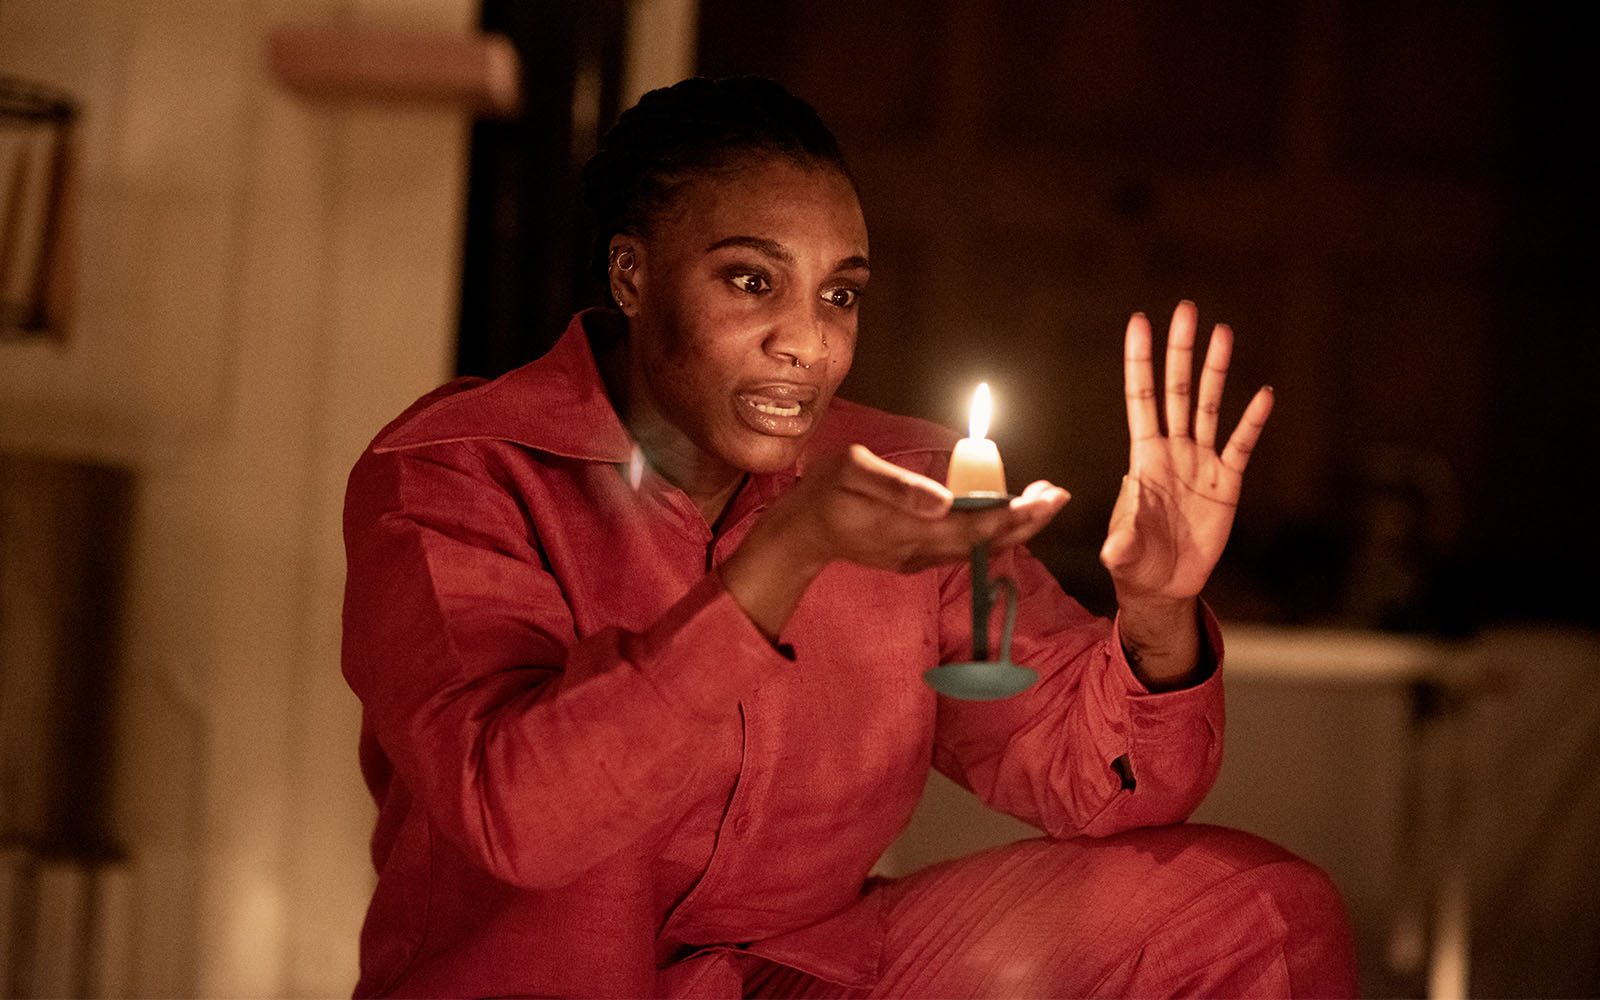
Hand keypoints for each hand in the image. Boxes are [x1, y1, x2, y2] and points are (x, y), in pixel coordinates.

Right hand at [721, 444, 1069, 637]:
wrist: (800, 534)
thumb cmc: (824, 493)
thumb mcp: (852, 473)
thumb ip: (898, 488)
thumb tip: (946, 501)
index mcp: (911, 527)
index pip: (977, 525)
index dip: (1016, 514)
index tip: (1048, 497)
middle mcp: (922, 549)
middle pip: (986, 540)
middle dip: (1026, 520)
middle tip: (1058, 494)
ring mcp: (919, 558)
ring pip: (977, 546)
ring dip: (1012, 526)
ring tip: (1042, 500)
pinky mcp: (915, 557)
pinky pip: (961, 547)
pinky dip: (988, 531)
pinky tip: (1004, 514)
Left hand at [1101, 301, 1272, 601]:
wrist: (1164, 585)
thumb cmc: (1135, 562)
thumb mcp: (1123, 552)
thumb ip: (1122, 542)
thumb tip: (1116, 546)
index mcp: (1143, 457)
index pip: (1141, 398)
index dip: (1140, 362)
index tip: (1139, 322)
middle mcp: (1173, 451)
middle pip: (1176, 390)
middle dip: (1180, 351)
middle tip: (1186, 309)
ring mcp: (1201, 463)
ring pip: (1208, 407)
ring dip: (1215, 371)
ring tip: (1223, 332)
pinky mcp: (1227, 484)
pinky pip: (1241, 446)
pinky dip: (1252, 422)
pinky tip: (1263, 393)